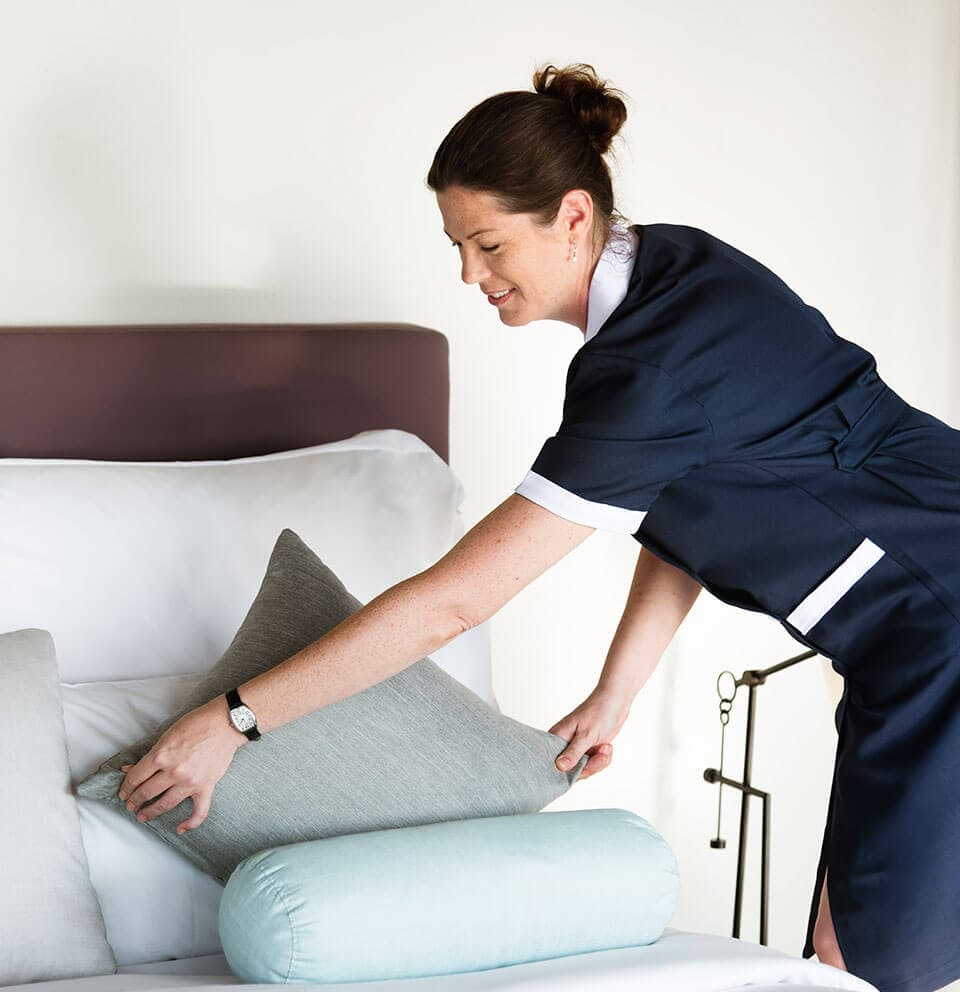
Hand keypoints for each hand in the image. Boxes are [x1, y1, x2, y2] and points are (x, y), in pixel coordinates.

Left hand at [117, 697, 244, 834]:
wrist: (226, 723)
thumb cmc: (197, 723)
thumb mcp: (167, 735)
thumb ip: (151, 754)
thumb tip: (131, 768)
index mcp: (161, 756)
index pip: (136, 777)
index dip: (126, 786)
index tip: (124, 792)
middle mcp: (173, 771)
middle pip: (146, 792)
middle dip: (135, 800)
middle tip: (130, 804)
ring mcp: (190, 782)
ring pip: (165, 804)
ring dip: (151, 812)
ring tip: (143, 816)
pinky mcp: (206, 786)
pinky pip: (198, 811)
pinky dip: (189, 823)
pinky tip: (179, 829)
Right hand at [548, 686, 631, 781]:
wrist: (616, 702)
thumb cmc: (599, 712)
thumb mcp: (586, 735)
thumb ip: (573, 753)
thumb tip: (559, 767)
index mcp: (557, 738)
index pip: (553, 764)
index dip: (567, 771)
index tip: (583, 766)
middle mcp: (564, 745)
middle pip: (571, 771)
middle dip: (590, 766)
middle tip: (599, 753)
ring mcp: (576, 748)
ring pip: (584, 769)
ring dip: (598, 761)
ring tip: (604, 747)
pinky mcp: (586, 750)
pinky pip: (592, 765)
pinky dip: (602, 759)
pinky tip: (606, 747)